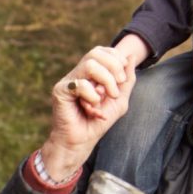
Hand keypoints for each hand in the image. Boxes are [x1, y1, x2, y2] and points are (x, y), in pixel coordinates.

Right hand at [39, 48, 136, 184]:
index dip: (116, 58)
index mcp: (89, 73)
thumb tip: (132, 56)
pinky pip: (80, 84)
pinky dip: (92, 96)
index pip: (102, 51)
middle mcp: (77, 74)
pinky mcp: (60, 91)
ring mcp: (68, 81)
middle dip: (114, 67)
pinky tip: (91, 108)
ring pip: (90, 64)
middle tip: (118, 86)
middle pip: (96, 53)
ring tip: (107, 97)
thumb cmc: (97, 123)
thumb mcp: (119, 100)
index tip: (123, 78)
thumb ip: (127, 79)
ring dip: (106, 80)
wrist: (81, 142)